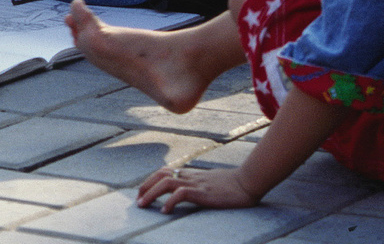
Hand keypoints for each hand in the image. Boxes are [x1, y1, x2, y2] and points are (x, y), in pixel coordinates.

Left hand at [136, 166, 261, 212]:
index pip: (164, 172)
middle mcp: (190, 176)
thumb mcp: (210, 182)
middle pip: (160, 175)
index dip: (150, 180)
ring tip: (143, 205)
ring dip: (151, 193)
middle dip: (145, 186)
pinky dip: (170, 201)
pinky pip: (181, 193)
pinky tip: (165, 211)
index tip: (142, 192)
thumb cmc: (231, 185)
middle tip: (137, 201)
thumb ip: (198, 184)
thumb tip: (188, 190)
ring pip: (166, 182)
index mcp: (191, 174)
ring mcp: (196, 183)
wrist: (246, 182)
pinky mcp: (202, 192)